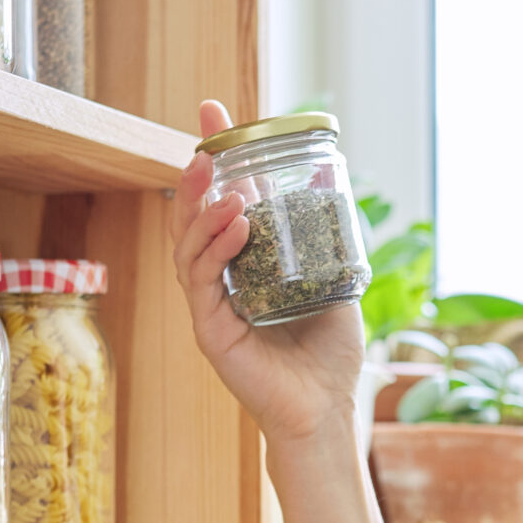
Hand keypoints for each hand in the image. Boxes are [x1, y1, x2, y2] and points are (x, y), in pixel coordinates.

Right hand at [171, 99, 369, 446]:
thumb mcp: (334, 278)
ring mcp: (210, 306)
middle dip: (195, 174)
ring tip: (225, 187)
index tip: (211, 113)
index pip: (220, 203)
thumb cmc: (328, 352)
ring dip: (203, 211)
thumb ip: (325, 237)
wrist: (326, 409)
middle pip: (192, 218)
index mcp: (243, 265)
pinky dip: (215, 249)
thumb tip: (333, 178)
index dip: (213, 159)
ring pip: (188, 246)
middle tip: (203, 140)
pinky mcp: (210, 330)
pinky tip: (235, 226)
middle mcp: (219, 281)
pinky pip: (201, 282)